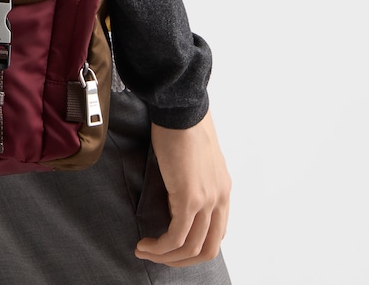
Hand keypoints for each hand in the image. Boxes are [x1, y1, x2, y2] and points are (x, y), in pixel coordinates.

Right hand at [134, 110, 230, 266]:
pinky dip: (159, 248)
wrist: (180, 108)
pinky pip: (176, 237)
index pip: (216, 234)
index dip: (194, 247)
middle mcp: (220, 198)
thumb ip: (192, 179)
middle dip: (181, 260)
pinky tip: (145, 245)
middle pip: (207, 249)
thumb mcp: (194, 158)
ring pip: (190, 248)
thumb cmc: (182, 123)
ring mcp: (207, 200)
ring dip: (166, 257)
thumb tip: (174, 193)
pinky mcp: (190, 198)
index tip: (172, 247)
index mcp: (222, 189)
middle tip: (159, 257)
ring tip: (146, 252)